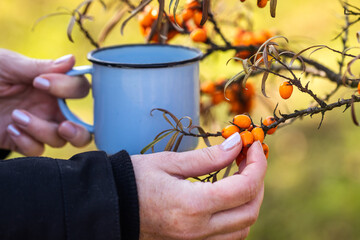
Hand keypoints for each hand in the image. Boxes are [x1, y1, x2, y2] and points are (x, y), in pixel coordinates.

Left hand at [0, 49, 91, 155]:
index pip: (79, 90)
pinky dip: (27, 142)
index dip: (69, 89)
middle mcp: (49, 107)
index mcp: (50, 85)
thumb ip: (41, 66)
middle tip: (63, 126)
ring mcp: (37, 125)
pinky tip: (10, 128)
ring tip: (17, 116)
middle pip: (82, 126)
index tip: (40, 83)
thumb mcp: (8, 65)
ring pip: (60, 140)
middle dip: (79, 130)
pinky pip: (37, 150)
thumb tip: (73, 61)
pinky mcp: (21, 141)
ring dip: (42, 130)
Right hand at [131, 132, 266, 239]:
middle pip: (250, 210)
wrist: (110, 207)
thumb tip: (237, 144)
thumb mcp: (170, 162)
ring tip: (240, 175)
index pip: (244, 187)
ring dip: (250, 200)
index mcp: (193, 206)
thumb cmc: (134, 180)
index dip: (257, 163)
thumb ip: (208, 156)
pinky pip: (228, 236)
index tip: (253, 144)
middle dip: (257, 181)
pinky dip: (237, 216)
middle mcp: (198, 231)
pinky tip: (228, 197)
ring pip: (243, 227)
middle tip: (248, 157)